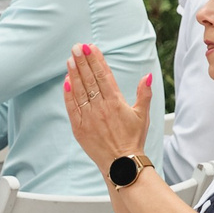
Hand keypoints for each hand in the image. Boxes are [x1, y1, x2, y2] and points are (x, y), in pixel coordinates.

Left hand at [64, 43, 154, 170]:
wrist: (122, 165)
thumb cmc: (133, 140)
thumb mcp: (142, 115)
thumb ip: (144, 94)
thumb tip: (147, 76)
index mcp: (116, 103)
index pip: (104, 76)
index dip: (96, 60)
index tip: (90, 47)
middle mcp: (101, 108)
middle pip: (90, 79)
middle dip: (82, 61)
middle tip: (77, 47)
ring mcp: (88, 117)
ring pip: (79, 91)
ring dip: (74, 73)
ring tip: (70, 59)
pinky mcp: (79, 128)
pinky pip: (72, 107)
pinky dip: (68, 94)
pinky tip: (66, 81)